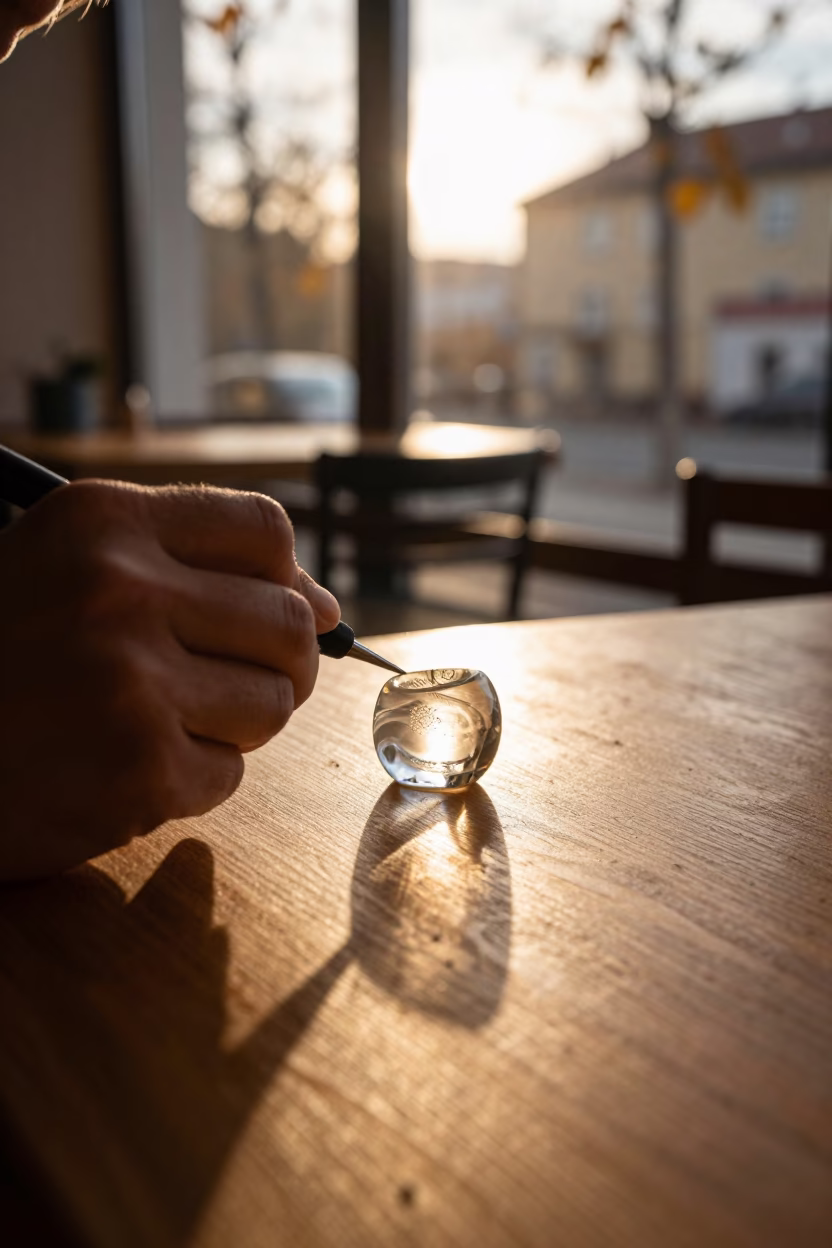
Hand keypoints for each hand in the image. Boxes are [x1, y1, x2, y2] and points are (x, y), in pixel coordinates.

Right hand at [0, 480, 339, 879]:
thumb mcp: (67, 568)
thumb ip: (189, 566)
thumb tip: (324, 607)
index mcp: (104, 522)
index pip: (264, 531)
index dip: (286, 578)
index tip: (276, 610)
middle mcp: (122, 591)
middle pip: (288, 624)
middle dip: (277, 663)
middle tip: (228, 683)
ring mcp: (131, 683)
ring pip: (271, 703)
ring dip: (232, 724)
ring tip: (160, 722)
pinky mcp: (138, 773)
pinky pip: (227, 774)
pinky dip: (190, 780)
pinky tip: (125, 767)